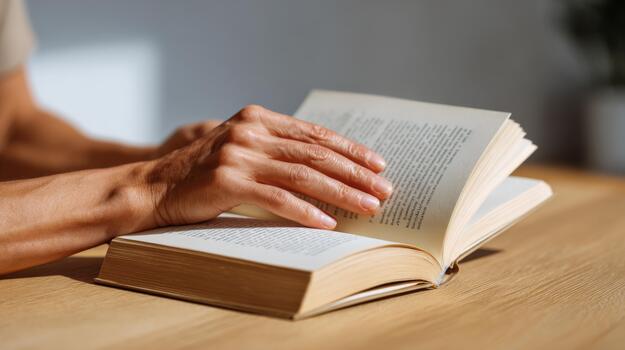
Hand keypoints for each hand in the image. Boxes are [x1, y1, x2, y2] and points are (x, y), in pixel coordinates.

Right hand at [143, 105, 392, 228]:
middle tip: (385, 191)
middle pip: (315, 154)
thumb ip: (276, 150)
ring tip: (368, 208)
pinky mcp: (227, 181)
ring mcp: (238, 155)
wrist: (154, 187)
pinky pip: (276, 198)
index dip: (350, 149)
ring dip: (341, 194)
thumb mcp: (242, 151)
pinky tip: (327, 224)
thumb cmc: (202, 175)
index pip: (314, 134)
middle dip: (355, 174)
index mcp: (258, 118)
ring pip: (303, 175)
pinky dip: (305, 212)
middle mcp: (250, 131)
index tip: (378, 165)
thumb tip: (326, 168)